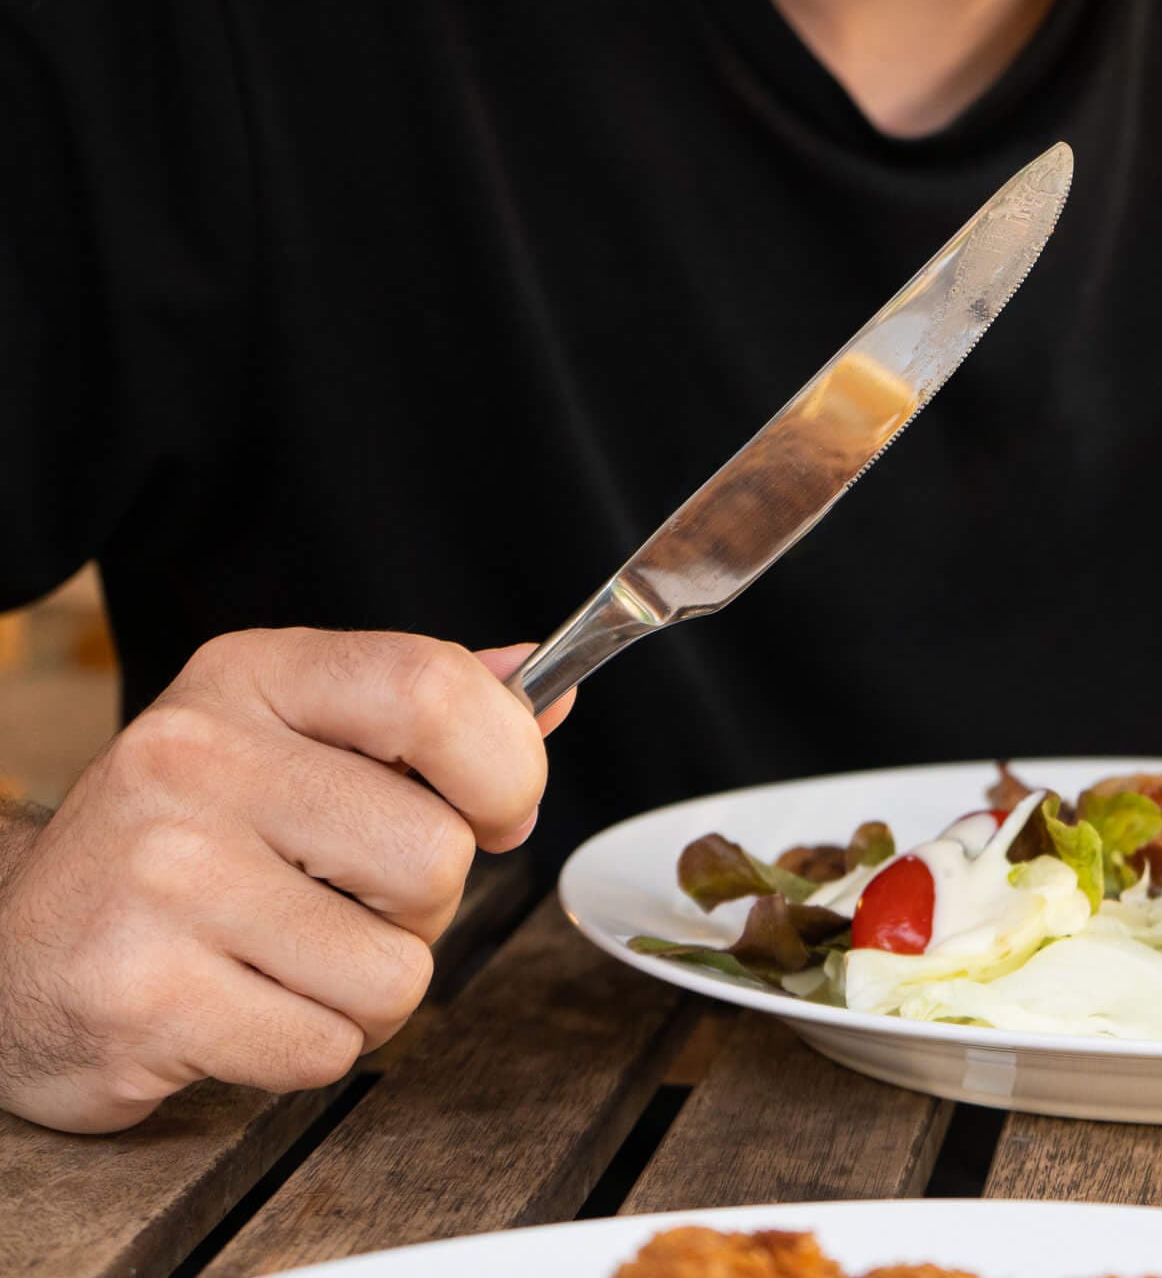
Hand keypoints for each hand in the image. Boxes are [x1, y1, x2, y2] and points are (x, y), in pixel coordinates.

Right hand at [0, 631, 571, 1132]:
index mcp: (250, 678)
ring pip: (397, 967)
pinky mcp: (142, 995)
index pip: (434, 688)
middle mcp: (195, 759)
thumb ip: (420, 718)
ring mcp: (162, 877)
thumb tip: (546, 685)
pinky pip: (328, 1045)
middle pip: (437, 853)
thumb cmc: (181, 846)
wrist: (11, 955)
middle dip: (426, 906)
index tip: (500, 811)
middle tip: (347, 902)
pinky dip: (310, 1046)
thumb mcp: (287, 741)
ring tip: (288, 960)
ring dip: (371, 989)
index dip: (507, 766)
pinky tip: (242, 1008)